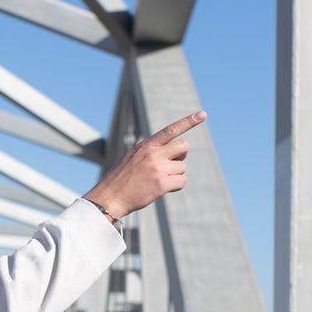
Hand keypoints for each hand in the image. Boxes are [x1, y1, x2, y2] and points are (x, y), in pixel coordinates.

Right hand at [83, 110, 204, 219]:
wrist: (109, 197)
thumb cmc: (121, 179)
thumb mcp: (132, 158)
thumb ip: (150, 152)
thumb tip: (173, 154)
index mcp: (145, 146)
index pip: (171, 130)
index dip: (188, 121)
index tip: (202, 114)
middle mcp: (152, 154)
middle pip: (183, 146)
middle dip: (182, 155)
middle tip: (172, 164)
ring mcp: (157, 168)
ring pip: (182, 167)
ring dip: (175, 175)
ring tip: (158, 181)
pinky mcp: (161, 184)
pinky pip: (181, 181)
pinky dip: (175, 186)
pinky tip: (162, 189)